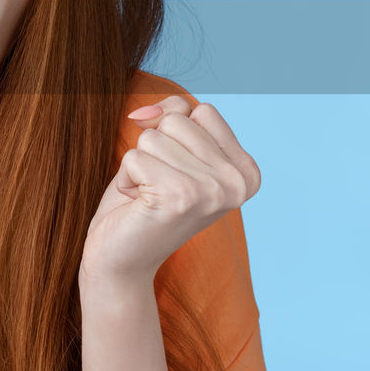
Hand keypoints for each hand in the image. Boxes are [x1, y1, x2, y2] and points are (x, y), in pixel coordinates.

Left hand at [81, 96, 260, 287]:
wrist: (122, 260)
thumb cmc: (144, 201)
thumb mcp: (170, 148)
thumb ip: (173, 113)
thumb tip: (143, 114)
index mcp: (246, 171)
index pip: (202, 111)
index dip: (173, 132)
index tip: (175, 170)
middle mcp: (238, 183)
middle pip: (178, 120)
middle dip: (155, 149)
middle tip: (158, 186)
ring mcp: (213, 191)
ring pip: (153, 137)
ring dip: (139, 165)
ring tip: (149, 196)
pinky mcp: (180, 197)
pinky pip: (134, 157)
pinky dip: (126, 178)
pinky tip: (138, 205)